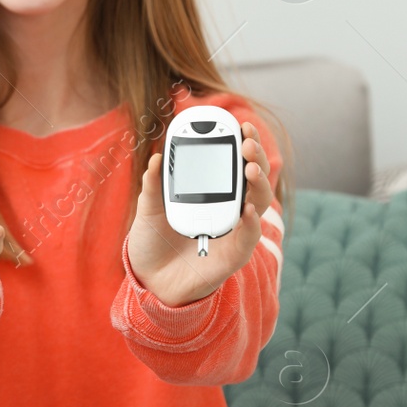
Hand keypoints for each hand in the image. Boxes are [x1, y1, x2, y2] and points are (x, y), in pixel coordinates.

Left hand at [125, 120, 275, 307]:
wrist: (149, 281)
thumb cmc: (154, 242)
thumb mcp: (149, 209)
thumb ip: (154, 185)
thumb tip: (156, 158)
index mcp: (213, 194)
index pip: (236, 164)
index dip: (244, 144)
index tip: (241, 125)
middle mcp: (229, 211)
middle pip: (253, 180)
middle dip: (255, 157)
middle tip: (247, 142)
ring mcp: (233, 233)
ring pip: (257, 205)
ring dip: (258, 185)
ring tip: (250, 168)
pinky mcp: (232, 257)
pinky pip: (248, 239)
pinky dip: (252, 224)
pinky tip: (247, 211)